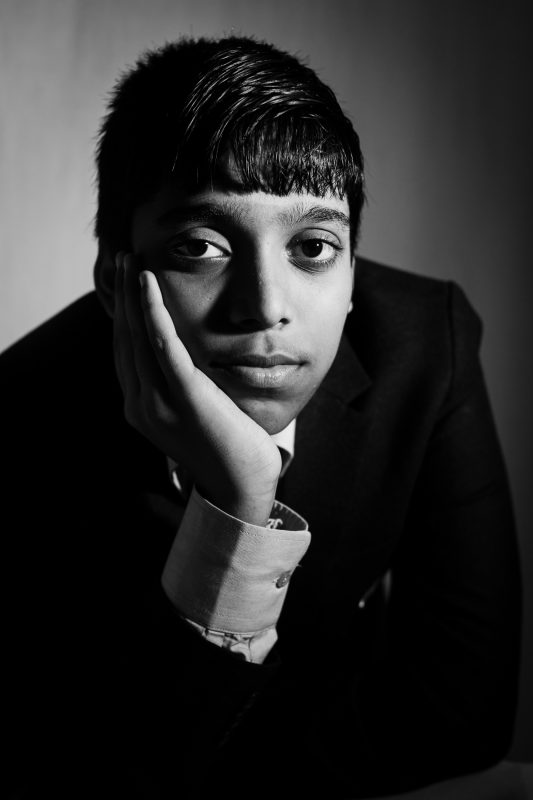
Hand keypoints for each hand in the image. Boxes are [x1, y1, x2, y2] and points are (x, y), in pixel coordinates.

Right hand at [113, 253, 281, 525]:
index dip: (123, 312)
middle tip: (123, 258)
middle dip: (122, 296)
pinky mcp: (185, 398)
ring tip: (132, 261)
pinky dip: (153, 312)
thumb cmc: (225, 447)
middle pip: (125, 339)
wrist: (241, 487)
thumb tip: (183, 358)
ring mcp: (158, 404)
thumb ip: (180, 386)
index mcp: (140, 407)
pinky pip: (163, 347)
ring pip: (138, 337)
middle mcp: (140, 405)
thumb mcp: (194, 412)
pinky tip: (148, 285)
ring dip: (132, 294)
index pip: (125, 350)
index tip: (126, 280)